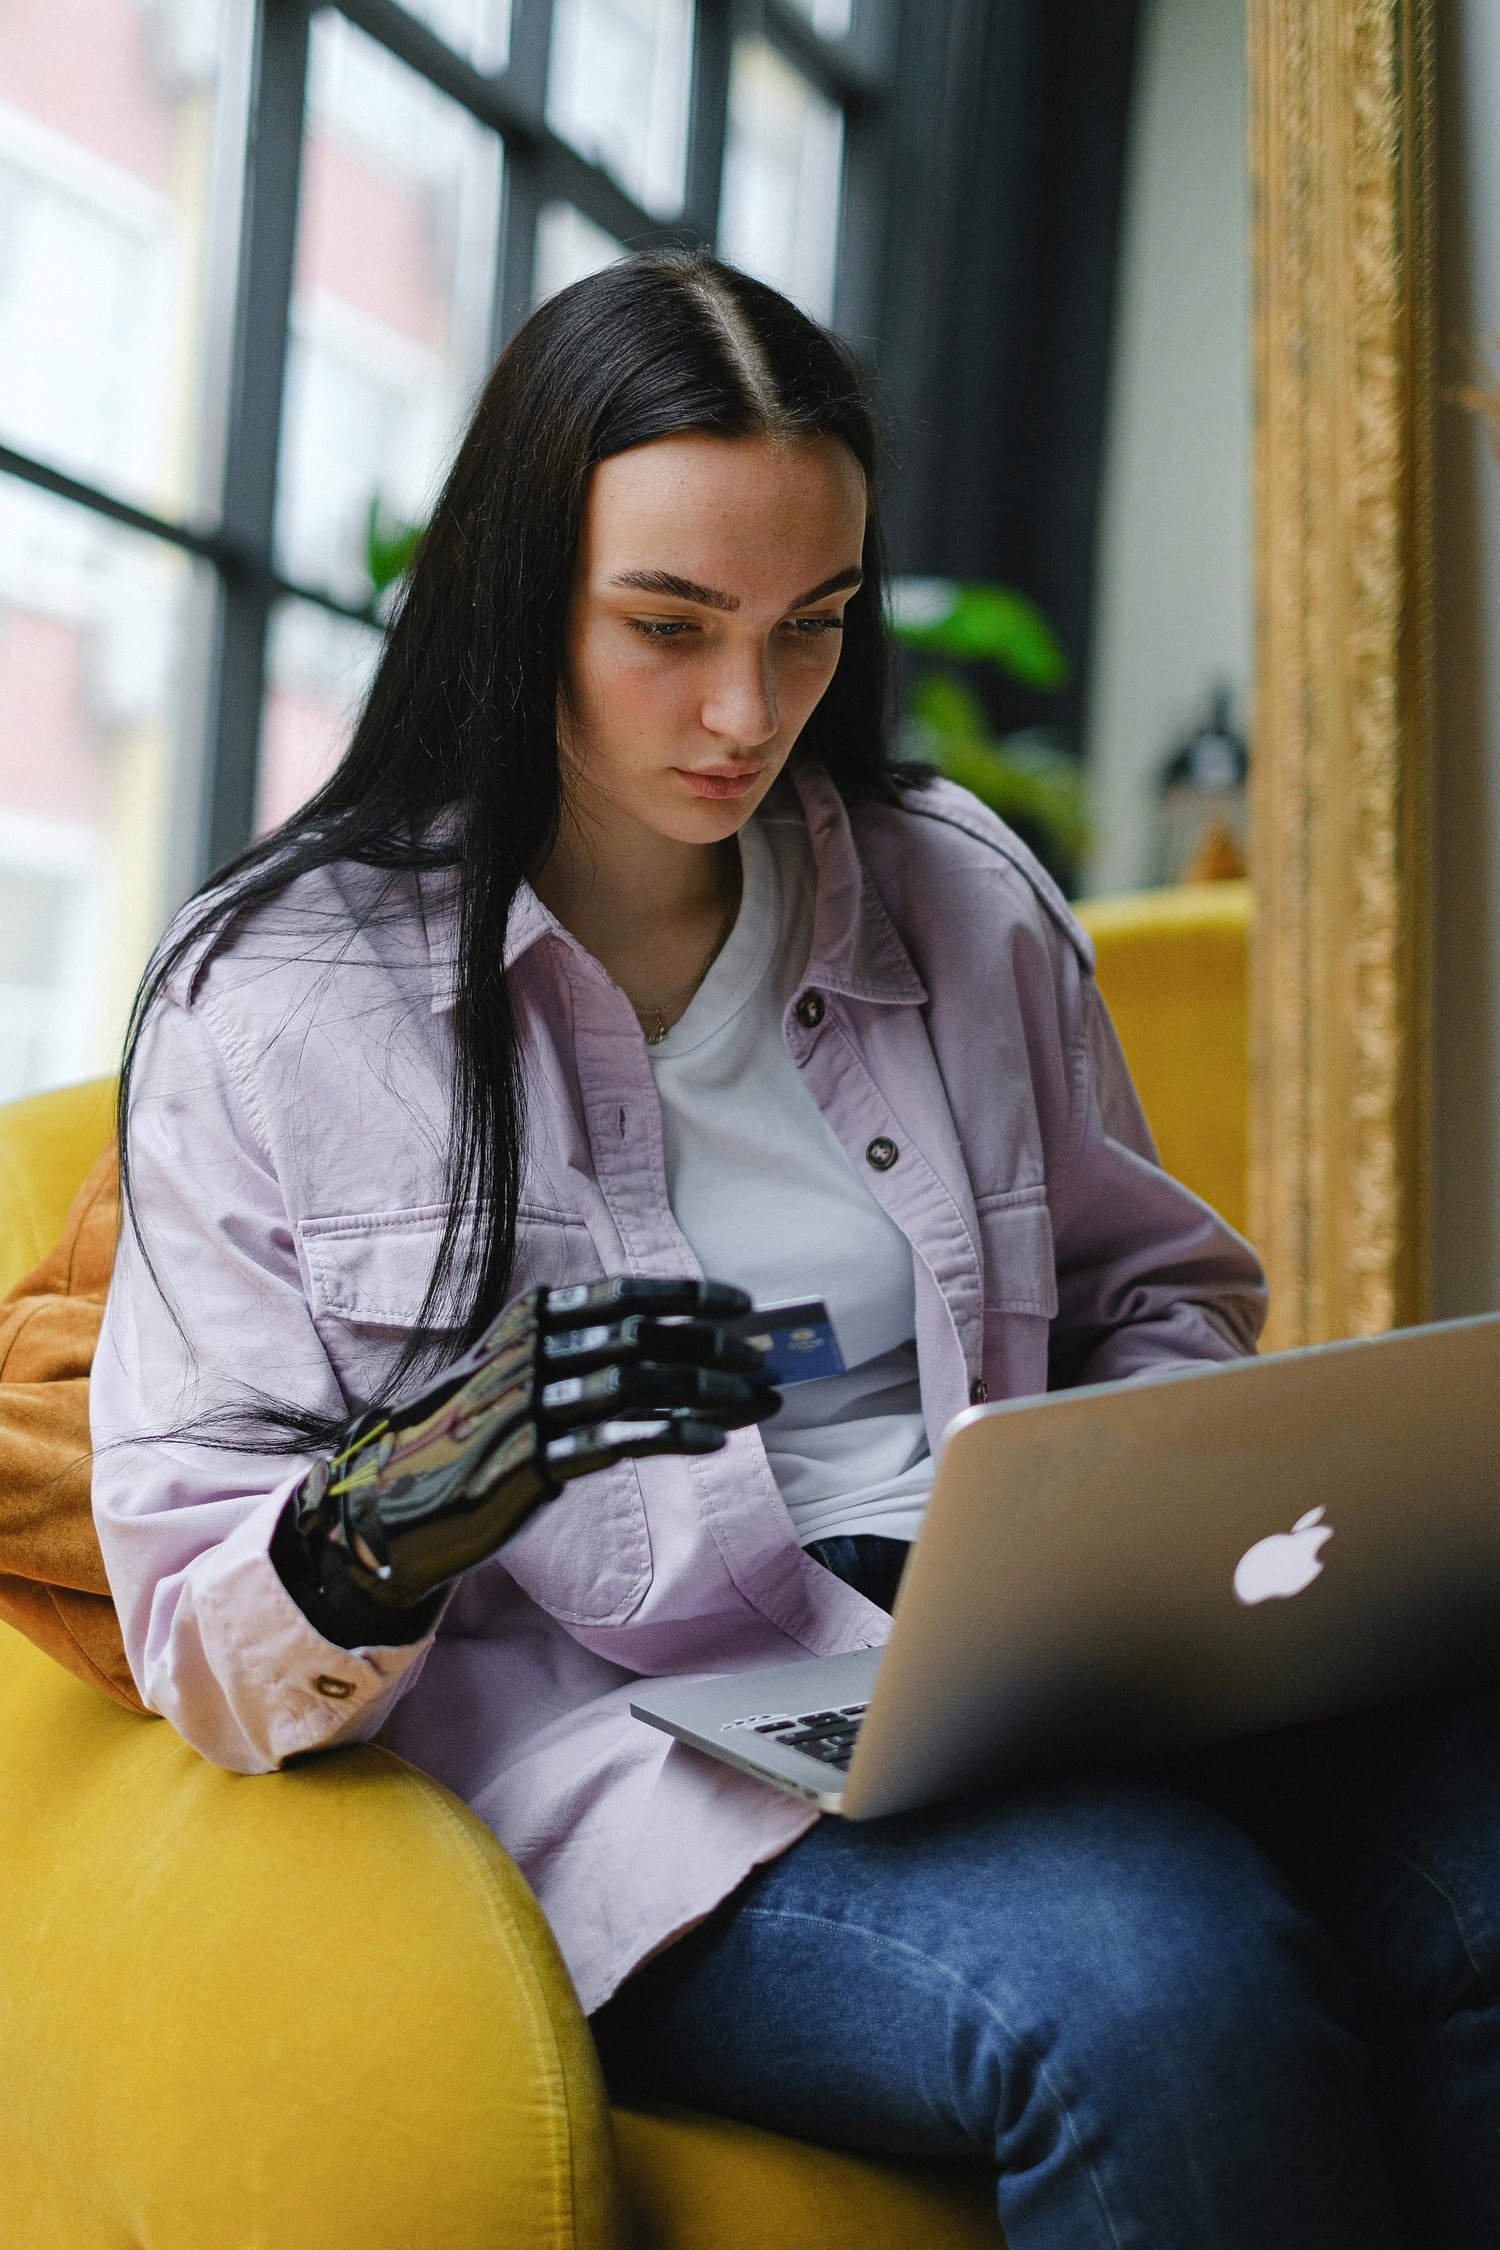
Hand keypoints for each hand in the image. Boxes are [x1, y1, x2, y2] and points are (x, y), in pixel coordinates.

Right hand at [279, 1278, 777, 1636]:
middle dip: (712, 1347)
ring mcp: (529, 1406)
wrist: (396, 1498)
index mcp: (529, 1320)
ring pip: (636, 1385)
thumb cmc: (470, 1431)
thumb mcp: (512, 1369)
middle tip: (762, 1361)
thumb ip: (573, 1347)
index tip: (742, 1307)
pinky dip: (674, 1434)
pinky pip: (617, 1440)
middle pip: (640, 1337)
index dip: (688, 1297)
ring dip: (708, 1391)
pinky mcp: (532, 1462)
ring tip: (756, 1402)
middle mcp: (528, 1353)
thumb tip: (662, 1340)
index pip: (622, 1294)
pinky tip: (714, 1438)